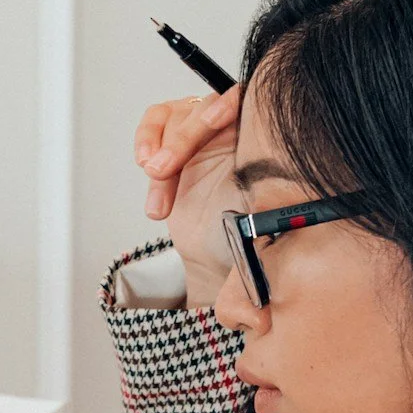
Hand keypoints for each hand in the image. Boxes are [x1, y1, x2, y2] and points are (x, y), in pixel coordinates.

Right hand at [133, 87, 239, 308]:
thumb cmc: (244, 251)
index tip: (219, 122)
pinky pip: (157, 122)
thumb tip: (257, 309)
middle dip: (181, 137)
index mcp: (265, 145)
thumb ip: (259, 263)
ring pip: (178, 114)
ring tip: (156, 177)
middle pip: (206, 107)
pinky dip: (147, 142)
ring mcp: (206, 134)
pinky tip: (151, 174)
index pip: (248, 103)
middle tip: (162, 170)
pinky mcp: (178, 142)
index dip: (229, 106)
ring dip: (162, 144)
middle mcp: (237, 132)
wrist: (221, 262)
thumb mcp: (259, 254)